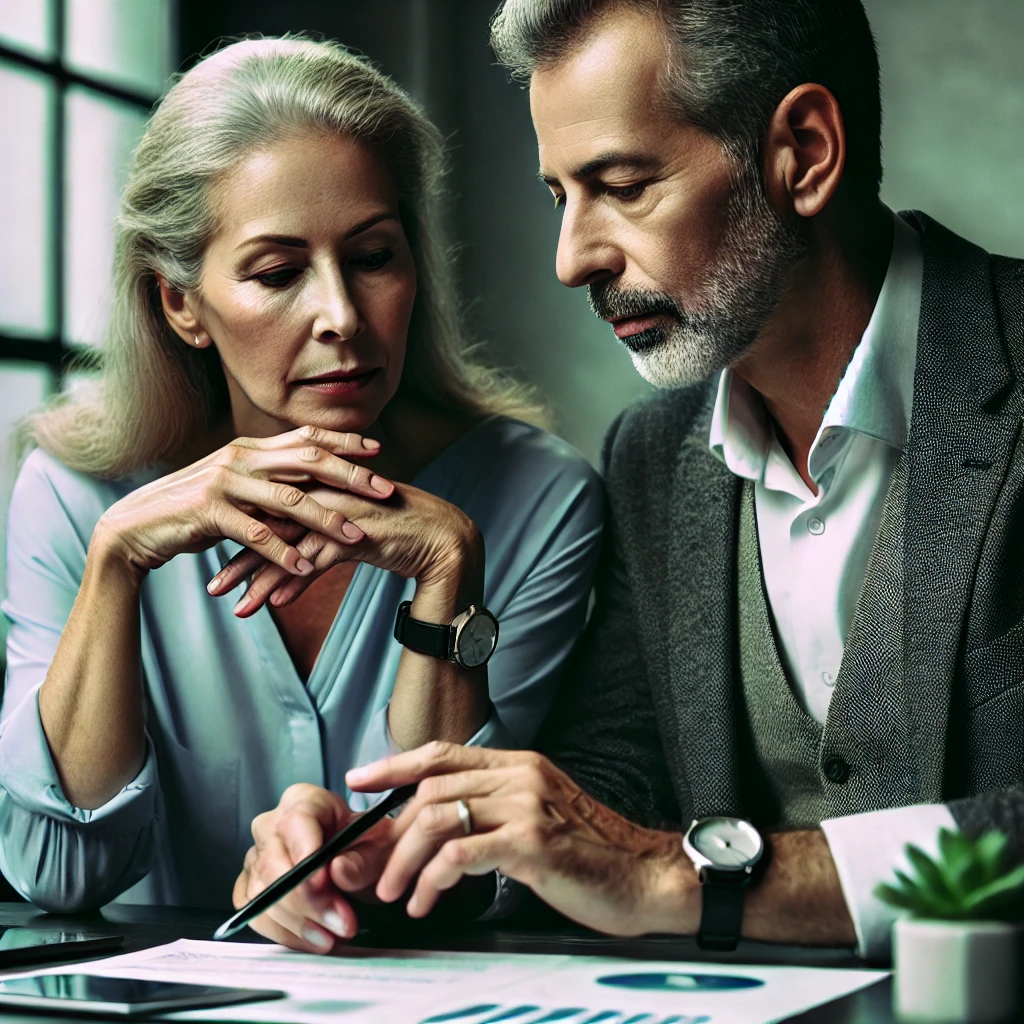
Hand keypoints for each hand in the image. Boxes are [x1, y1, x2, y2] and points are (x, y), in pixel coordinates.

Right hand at [93, 425, 393, 579]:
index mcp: (250, 449)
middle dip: (351, 475)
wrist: (137, 527)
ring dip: (326, 519)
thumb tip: (311, 486)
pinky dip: (283, 552)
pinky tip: (306, 568)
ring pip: (288, 498)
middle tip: (386, 490)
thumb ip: (269, 483)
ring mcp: (224, 482)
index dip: (342, 442)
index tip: (378, 449)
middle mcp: (241, 458)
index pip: (306, 438)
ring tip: (357, 536)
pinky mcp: (209, 511)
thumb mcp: (235, 489)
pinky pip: (256, 533)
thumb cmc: (193, 511)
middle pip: (308, 461)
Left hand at [208, 480, 482, 617]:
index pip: (268, 511)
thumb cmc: (398, 533)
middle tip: (210, 587)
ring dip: (258, 579)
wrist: (444, 538)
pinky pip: (317, 561)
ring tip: (234, 606)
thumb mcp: (351, 530)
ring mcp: (340, 514)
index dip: (240, 536)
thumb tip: (292, 561)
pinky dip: (294, 584)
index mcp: (321, 486)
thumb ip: (320, 537)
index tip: (215, 562)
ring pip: (287, 547)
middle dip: (237, 559)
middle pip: (268, 527)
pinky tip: (275, 604)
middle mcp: (326, 495)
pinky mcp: (358, 535)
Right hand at [233, 784, 394, 952]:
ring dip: (299, 923)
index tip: (324, 881)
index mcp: (303, 801)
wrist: (358, 864)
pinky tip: (314, 940)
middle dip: (308, 900)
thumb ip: (364, 859)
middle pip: (274, 863)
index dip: (305, 852)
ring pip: (262, 894)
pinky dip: (286, 934)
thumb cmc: (366, 848)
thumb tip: (337, 870)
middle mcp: (271, 826)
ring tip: (334, 937)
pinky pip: (256, 915)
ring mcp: (256, 858)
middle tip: (342, 923)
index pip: (295, 821)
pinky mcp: (250, 889)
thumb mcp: (380, 848)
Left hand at [344, 742, 698, 936]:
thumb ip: (493, 810)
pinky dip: (433, 878)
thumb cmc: (590, 854)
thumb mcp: (539, 816)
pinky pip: (462, 852)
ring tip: (396, 893)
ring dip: (405, 860)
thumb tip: (433, 827)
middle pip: (431, 789)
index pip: (443, 753)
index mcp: (519, 764)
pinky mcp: (532, 842)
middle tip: (372, 868)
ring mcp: (526, 805)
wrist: (644, 877)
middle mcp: (520, 775)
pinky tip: (427, 900)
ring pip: (438, 818)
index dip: (395, 764)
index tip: (360, 779)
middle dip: (391, 832)